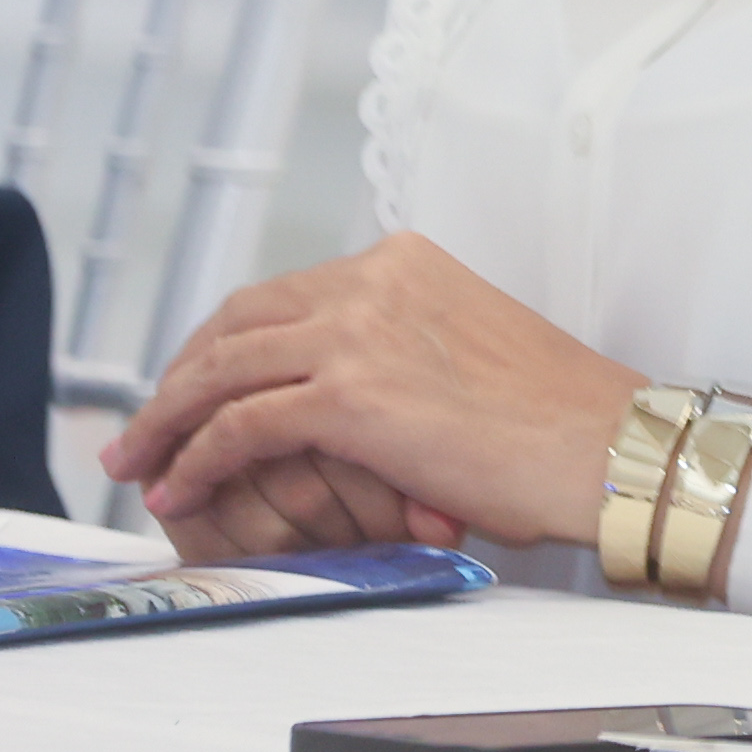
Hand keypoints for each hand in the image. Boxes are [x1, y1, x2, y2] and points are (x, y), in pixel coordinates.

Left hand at [98, 234, 639, 549]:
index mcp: (404, 263)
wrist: (613, 446)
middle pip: (234, 321)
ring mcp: (358, 333)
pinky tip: (182, 488)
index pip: (278, 295)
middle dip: (177, 378)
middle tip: (145, 429)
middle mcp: (375, 281)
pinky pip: (240, 424)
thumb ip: (396, 350)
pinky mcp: (350, 395)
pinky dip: (197, 459)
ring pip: (220, 368)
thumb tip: (337, 399)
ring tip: (138, 463)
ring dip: (165, 421)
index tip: (192, 390)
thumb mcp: (467, 350)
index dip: (219, 346)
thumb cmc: (559, 419)